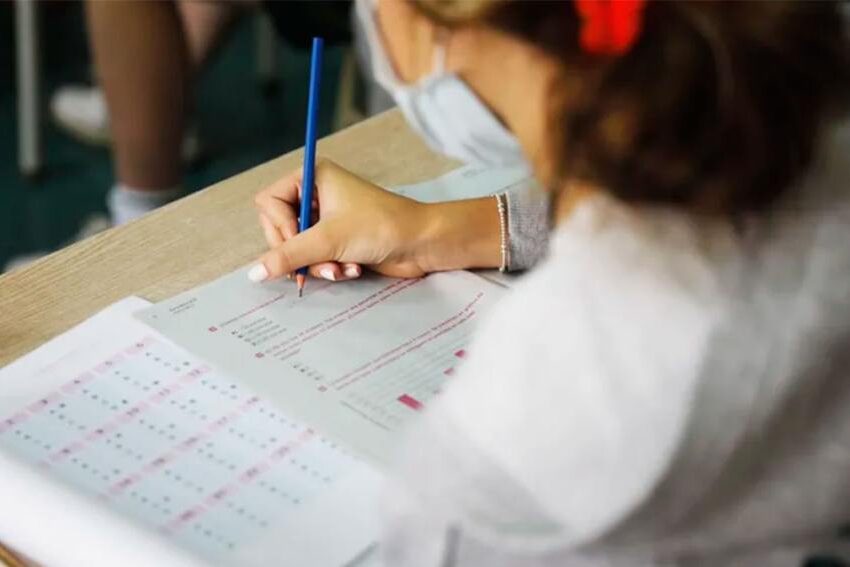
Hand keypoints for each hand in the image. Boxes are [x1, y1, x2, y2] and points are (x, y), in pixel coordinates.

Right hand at [252, 159, 501, 281]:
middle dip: (300, 253)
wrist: (422, 243)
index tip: (299, 242)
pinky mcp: (337, 240)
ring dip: (318, 265)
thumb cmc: (382, 227)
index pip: (268, 202)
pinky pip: (315, 259)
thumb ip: (287, 256)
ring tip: (340, 269)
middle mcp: (316, 194)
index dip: (280, 227)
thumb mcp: (329, 240)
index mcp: (312, 177)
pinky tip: (351, 269)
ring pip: (297, 249)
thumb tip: (254, 273)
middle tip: (319, 262)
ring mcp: (326, 218)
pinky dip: (330, 268)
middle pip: (279, 229)